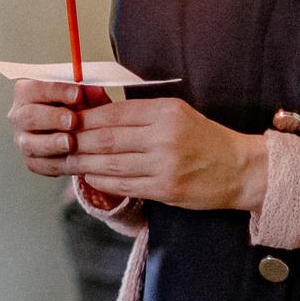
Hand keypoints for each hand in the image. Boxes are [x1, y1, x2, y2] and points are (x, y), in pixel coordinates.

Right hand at [8, 77, 105, 176]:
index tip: (78, 93)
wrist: (84, 135)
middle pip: (29, 116)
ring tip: (70, 142)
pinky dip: (57, 164)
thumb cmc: (80, 109)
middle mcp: (19, 115)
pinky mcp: (30, 160)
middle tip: (73, 120)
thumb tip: (93, 89)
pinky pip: (40, 164)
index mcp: (27, 91)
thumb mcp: (88, 97)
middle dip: (52, 118)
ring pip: (30, 143)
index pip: (35, 88)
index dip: (57, 90)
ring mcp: (22, 139)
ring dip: (51, 143)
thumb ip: (90, 93)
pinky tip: (73, 160)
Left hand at [43, 90, 267, 212]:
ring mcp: (164, 165)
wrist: (240, 168)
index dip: (85, 118)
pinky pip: (123, 184)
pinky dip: (101, 180)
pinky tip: (90, 175)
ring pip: (110, 163)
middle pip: (106, 138)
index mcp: (165, 112)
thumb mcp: (176, 113)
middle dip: (77, 140)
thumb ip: (140, 113)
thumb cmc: (204, 138)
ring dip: (84, 162)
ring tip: (69, 159)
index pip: (114, 113)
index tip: (67, 120)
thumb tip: (96, 113)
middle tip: (59, 141)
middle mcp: (164, 136)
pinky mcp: (165, 189)